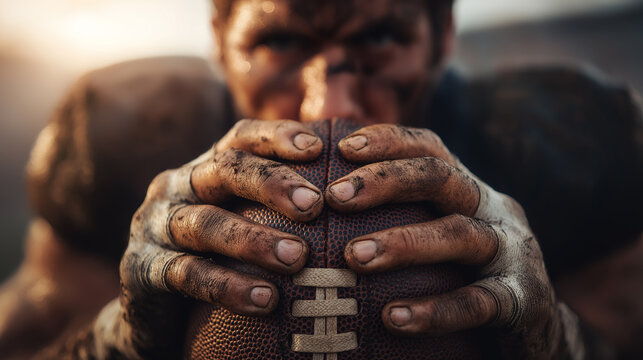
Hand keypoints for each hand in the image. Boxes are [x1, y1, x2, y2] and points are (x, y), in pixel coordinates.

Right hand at [89, 120, 324, 358]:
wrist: (154, 309)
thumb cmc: (216, 257)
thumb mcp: (241, 221)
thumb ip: (280, 207)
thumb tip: (348, 197)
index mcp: (204, 168)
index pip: (239, 138)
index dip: (276, 137)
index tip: (317, 149)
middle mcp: (176, 186)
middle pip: (223, 169)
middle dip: (271, 182)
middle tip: (315, 204)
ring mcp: (155, 225)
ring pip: (206, 223)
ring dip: (254, 240)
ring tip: (299, 258)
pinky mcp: (141, 268)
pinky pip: (187, 274)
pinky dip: (228, 286)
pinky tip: (266, 300)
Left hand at [324, 124, 585, 358]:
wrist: (538, 327)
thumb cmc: (466, 275)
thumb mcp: (440, 236)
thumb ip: (400, 218)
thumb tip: (325, 209)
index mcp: (467, 190)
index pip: (429, 148)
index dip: (388, 140)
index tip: (342, 148)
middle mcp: (493, 209)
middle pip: (440, 177)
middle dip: (385, 181)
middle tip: (334, 196)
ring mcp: (513, 251)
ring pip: (458, 235)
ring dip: (403, 243)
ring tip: (352, 257)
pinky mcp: (523, 299)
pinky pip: (477, 302)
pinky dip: (434, 309)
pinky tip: (392, 318)